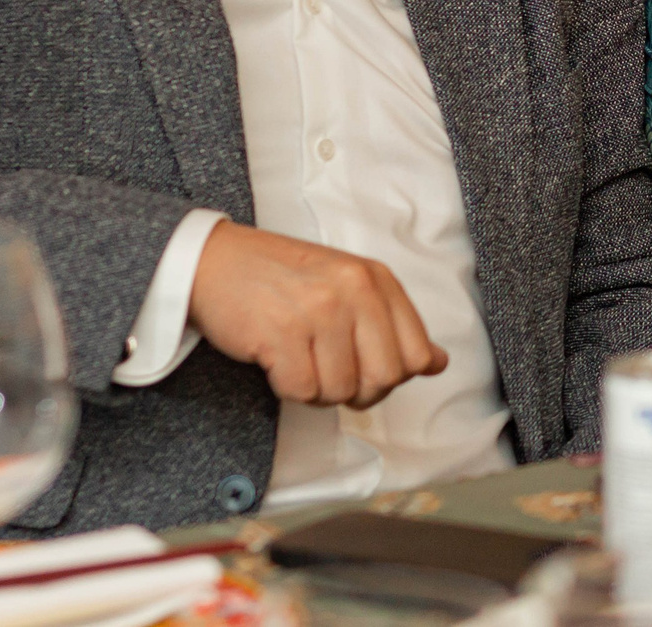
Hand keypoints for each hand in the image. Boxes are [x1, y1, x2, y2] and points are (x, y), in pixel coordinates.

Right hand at [186, 221, 446, 407]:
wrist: (214, 260)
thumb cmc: (282, 278)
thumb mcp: (348, 286)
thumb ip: (394, 323)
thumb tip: (437, 363)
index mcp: (376, 278)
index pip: (416, 355)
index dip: (391, 376)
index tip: (364, 368)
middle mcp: (354, 290)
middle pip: (384, 379)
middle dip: (357, 391)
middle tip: (327, 371)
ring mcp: (318, 310)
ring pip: (340, 390)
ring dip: (317, 389)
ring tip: (298, 358)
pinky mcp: (281, 332)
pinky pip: (301, 391)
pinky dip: (288, 387)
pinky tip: (277, 360)